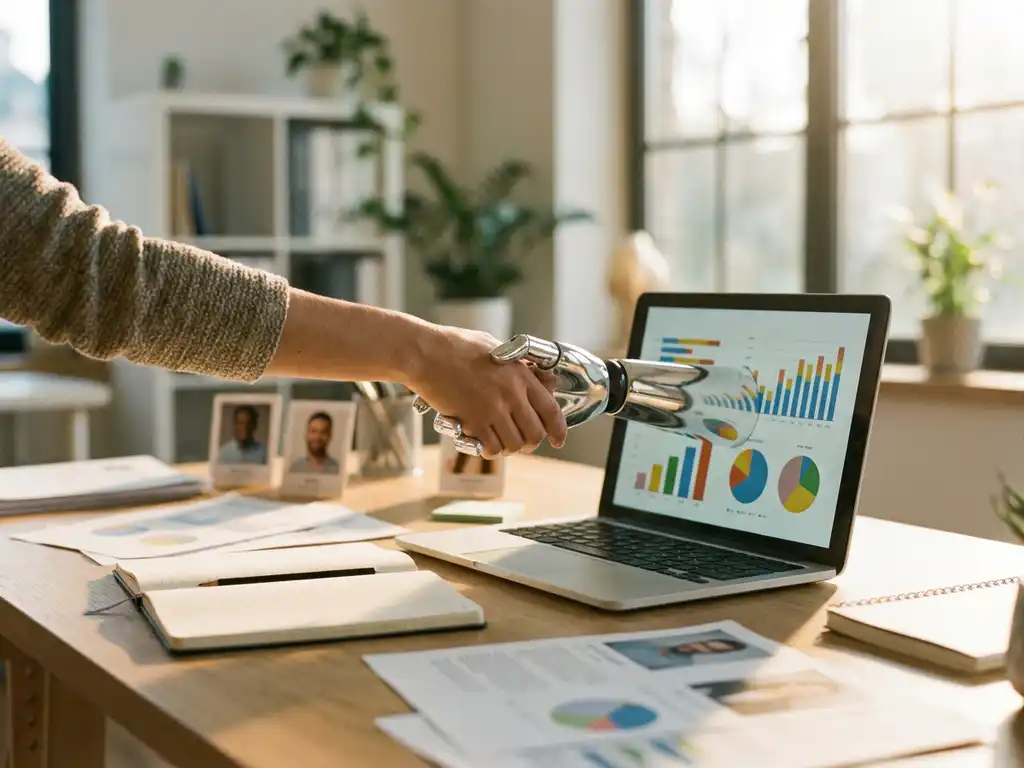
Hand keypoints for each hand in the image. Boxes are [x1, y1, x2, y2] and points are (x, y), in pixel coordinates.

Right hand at [407, 325, 566, 458]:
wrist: (426, 354)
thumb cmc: (456, 347)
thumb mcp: (496, 347)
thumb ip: (519, 365)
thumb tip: (539, 378)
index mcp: (520, 375)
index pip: (551, 411)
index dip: (559, 430)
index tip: (558, 440)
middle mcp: (511, 395)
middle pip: (535, 433)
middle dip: (531, 442)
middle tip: (522, 441)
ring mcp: (492, 410)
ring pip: (514, 444)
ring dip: (510, 447)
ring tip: (501, 441)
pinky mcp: (472, 422)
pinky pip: (492, 448)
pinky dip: (491, 451)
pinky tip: (484, 443)